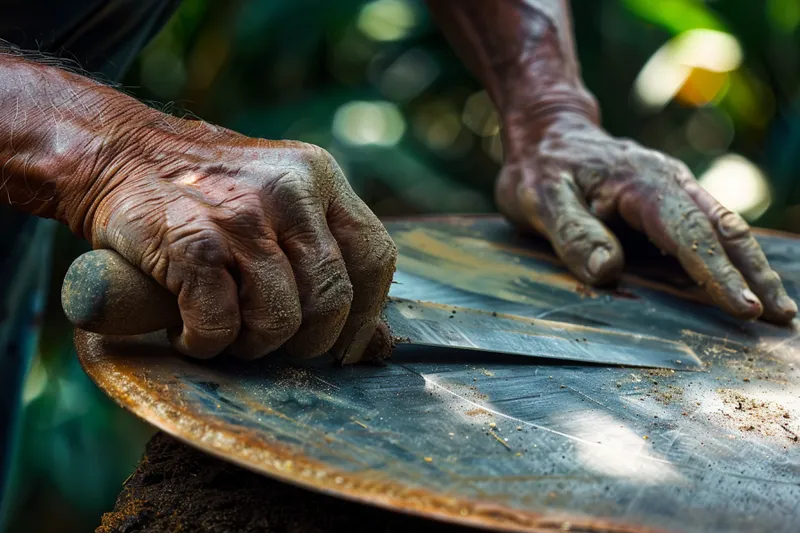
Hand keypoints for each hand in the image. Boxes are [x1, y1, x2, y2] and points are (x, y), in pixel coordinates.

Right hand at [74, 120, 395, 361]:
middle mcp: (290, 191)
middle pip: (332, 296)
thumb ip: (327, 257)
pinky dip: (207, 344)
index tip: (346, 345)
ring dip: (254, 345)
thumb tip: (375, 342)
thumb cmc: (208, 193)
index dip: (367, 313)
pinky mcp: (193, 242)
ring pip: (281, 318)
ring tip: (229, 334)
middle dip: (309, 340)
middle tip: (275, 343)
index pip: (374, 256)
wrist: (118, 154)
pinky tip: (191, 333)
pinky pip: (221, 324)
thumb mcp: (280, 203)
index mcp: (320, 178)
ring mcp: (241, 215)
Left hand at [496, 113, 796, 323]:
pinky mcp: (669, 201)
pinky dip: (731, 257)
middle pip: (723, 228)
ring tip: (779, 310)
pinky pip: (708, 228)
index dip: (716, 274)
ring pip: (724, 227)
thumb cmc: (541, 169)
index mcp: (641, 183)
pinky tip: (742, 283)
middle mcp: (669, 182)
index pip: (687, 233)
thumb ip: (573, 234)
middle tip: (781, 319)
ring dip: (752, 267)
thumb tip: (609, 272)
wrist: (547, 133)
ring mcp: (674, 189)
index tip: (744, 308)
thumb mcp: (541, 200)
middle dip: (755, 273)